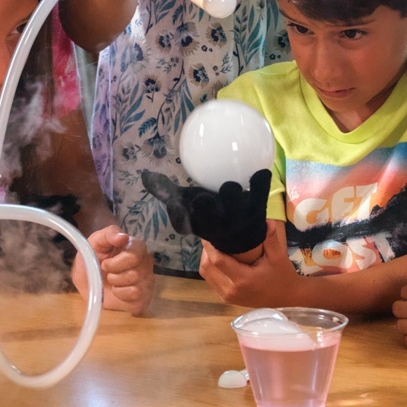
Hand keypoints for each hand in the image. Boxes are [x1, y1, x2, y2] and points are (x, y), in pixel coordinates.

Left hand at [76, 224, 154, 315]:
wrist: (86, 283)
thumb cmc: (93, 260)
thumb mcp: (95, 242)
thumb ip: (109, 234)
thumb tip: (123, 237)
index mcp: (135, 246)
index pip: (137, 250)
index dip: (118, 261)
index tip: (104, 263)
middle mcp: (144, 261)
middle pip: (136, 269)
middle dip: (114, 273)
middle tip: (107, 272)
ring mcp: (146, 279)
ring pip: (135, 284)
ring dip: (116, 284)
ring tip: (112, 281)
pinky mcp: (144, 295)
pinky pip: (135, 295)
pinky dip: (120, 295)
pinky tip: (118, 291)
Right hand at [141, 169, 270, 254]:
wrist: (242, 233)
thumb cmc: (210, 213)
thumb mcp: (186, 201)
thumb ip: (166, 190)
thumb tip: (145, 176)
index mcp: (199, 225)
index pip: (184, 223)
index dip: (180, 215)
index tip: (177, 203)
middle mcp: (218, 226)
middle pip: (210, 220)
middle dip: (206, 210)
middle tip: (202, 198)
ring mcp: (239, 220)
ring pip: (235, 211)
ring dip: (232, 200)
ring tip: (230, 186)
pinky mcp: (258, 211)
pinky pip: (260, 198)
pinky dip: (260, 186)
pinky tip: (261, 172)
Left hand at [198, 220, 302, 306]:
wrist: (287, 297)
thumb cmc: (282, 275)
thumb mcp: (278, 256)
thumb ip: (271, 238)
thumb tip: (266, 220)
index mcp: (243, 279)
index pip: (217, 260)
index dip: (209, 245)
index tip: (210, 231)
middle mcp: (231, 290)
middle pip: (207, 267)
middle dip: (206, 250)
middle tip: (212, 234)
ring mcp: (228, 296)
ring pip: (206, 274)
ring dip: (206, 258)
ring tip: (214, 244)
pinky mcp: (227, 298)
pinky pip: (211, 281)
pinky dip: (210, 268)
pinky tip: (218, 257)